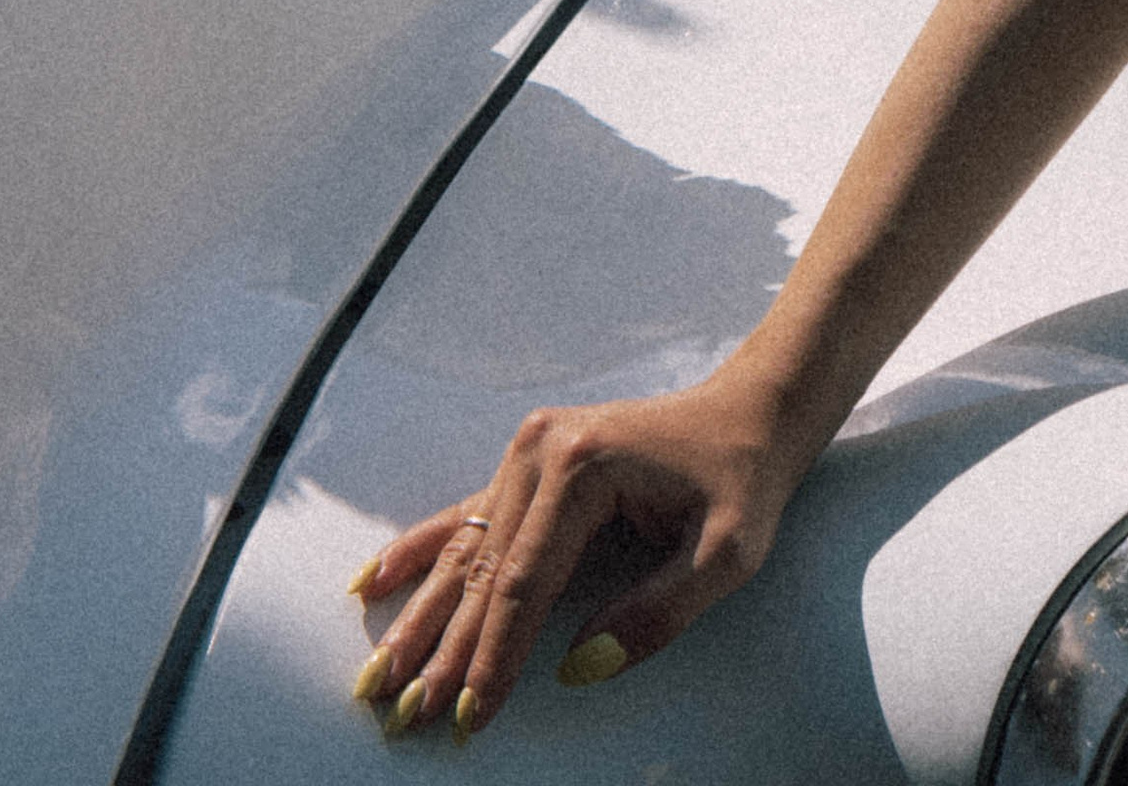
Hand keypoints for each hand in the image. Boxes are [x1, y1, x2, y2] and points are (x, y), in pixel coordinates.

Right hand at [342, 369, 798, 740]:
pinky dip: (422, 552)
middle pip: (483, 569)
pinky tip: (378, 580)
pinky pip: (468, 514)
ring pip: (466, 548)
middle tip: (404, 712)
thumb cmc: (742, 481)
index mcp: (583, 468)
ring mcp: (529, 450)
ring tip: (378, 671)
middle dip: (443, 648)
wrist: (749, 413)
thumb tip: (581, 667)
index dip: (495, 656)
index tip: (469, 714)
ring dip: (422, 613)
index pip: (525, 583)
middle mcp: (542, 450)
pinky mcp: (531, 460)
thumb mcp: (726, 554)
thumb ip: (656, 613)